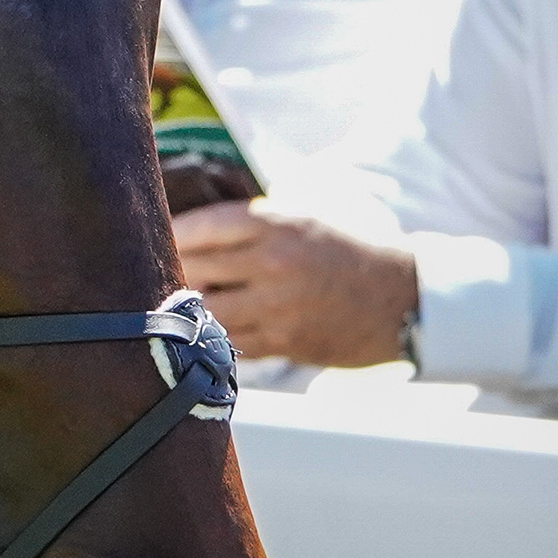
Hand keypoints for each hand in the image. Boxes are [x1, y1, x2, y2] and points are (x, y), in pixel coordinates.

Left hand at [174, 198, 417, 365]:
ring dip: (184, 308)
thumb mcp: (307, 214)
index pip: (203, 226)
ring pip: (205, 311)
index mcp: (279, 225)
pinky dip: (211, 335)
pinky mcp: (283, 343)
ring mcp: (278, 307)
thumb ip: (255, 219)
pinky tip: (201, 329)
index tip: (155, 234)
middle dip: (170, 268)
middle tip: (152, 270)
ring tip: (172, 303)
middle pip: (195, 268)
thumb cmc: (349, 249)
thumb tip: (194, 225)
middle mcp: (275, 264)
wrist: (405, 300)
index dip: (172, 232)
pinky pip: (229, 341)